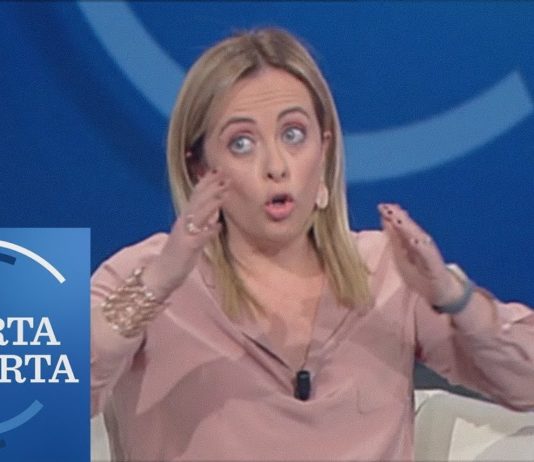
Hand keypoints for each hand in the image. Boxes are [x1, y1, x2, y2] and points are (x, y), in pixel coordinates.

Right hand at [143, 168, 229, 299]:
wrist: (161, 274)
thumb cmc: (178, 256)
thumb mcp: (190, 235)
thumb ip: (200, 224)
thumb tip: (214, 214)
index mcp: (184, 219)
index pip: (195, 196)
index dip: (206, 182)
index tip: (218, 170)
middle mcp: (183, 223)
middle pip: (198, 200)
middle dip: (212, 187)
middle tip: (226, 175)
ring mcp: (184, 235)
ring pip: (198, 214)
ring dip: (212, 203)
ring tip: (225, 193)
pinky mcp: (187, 248)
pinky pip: (199, 238)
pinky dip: (209, 231)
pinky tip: (219, 226)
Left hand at [378, 203, 463, 306]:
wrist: (441, 290)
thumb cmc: (420, 273)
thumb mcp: (402, 254)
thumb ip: (395, 237)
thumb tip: (384, 219)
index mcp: (412, 242)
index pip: (402, 226)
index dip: (392, 216)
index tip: (381, 206)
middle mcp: (422, 244)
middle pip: (409, 228)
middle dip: (399, 217)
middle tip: (388, 207)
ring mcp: (429, 254)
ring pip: (418, 238)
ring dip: (409, 228)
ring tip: (397, 219)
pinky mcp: (435, 265)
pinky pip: (428, 255)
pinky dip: (421, 247)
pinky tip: (414, 240)